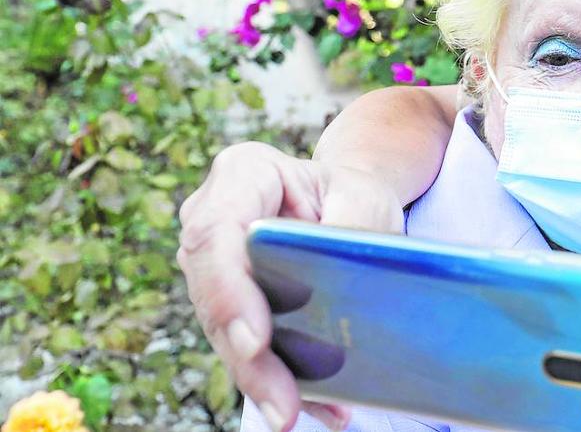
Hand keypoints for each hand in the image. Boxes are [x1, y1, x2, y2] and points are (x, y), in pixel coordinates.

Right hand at [177, 141, 404, 431]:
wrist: (350, 201)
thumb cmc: (354, 191)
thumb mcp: (363, 193)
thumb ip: (348, 219)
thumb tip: (336, 269)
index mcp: (241, 175)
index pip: (216, 234)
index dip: (229, 292)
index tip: (256, 340)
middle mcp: (213, 220)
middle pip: (214, 293)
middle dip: (245, 356)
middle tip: (282, 405)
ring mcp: (216, 266)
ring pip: (224, 330)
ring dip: (259, 379)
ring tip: (295, 415)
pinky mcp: (232, 304)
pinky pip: (247, 347)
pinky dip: (280, 380)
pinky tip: (318, 408)